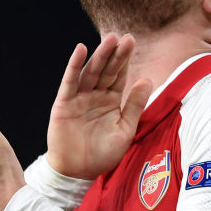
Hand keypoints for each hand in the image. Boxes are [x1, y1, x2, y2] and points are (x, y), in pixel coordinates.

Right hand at [46, 34, 152, 179]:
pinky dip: (74, 65)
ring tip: (110, 40)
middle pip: (107, 71)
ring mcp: (79, 98)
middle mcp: (95, 96)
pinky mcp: (64, 103)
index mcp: (111, 102)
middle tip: (125, 38)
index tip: (131, 42)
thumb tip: (146, 80)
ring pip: (91, 72)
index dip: (125, 60)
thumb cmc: (102, 155)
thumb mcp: (125, 130)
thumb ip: (135, 106)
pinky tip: (80, 50)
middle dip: (115, 54)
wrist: (77, 172)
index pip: (119, 76)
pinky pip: (70, 82)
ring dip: (99, 56)